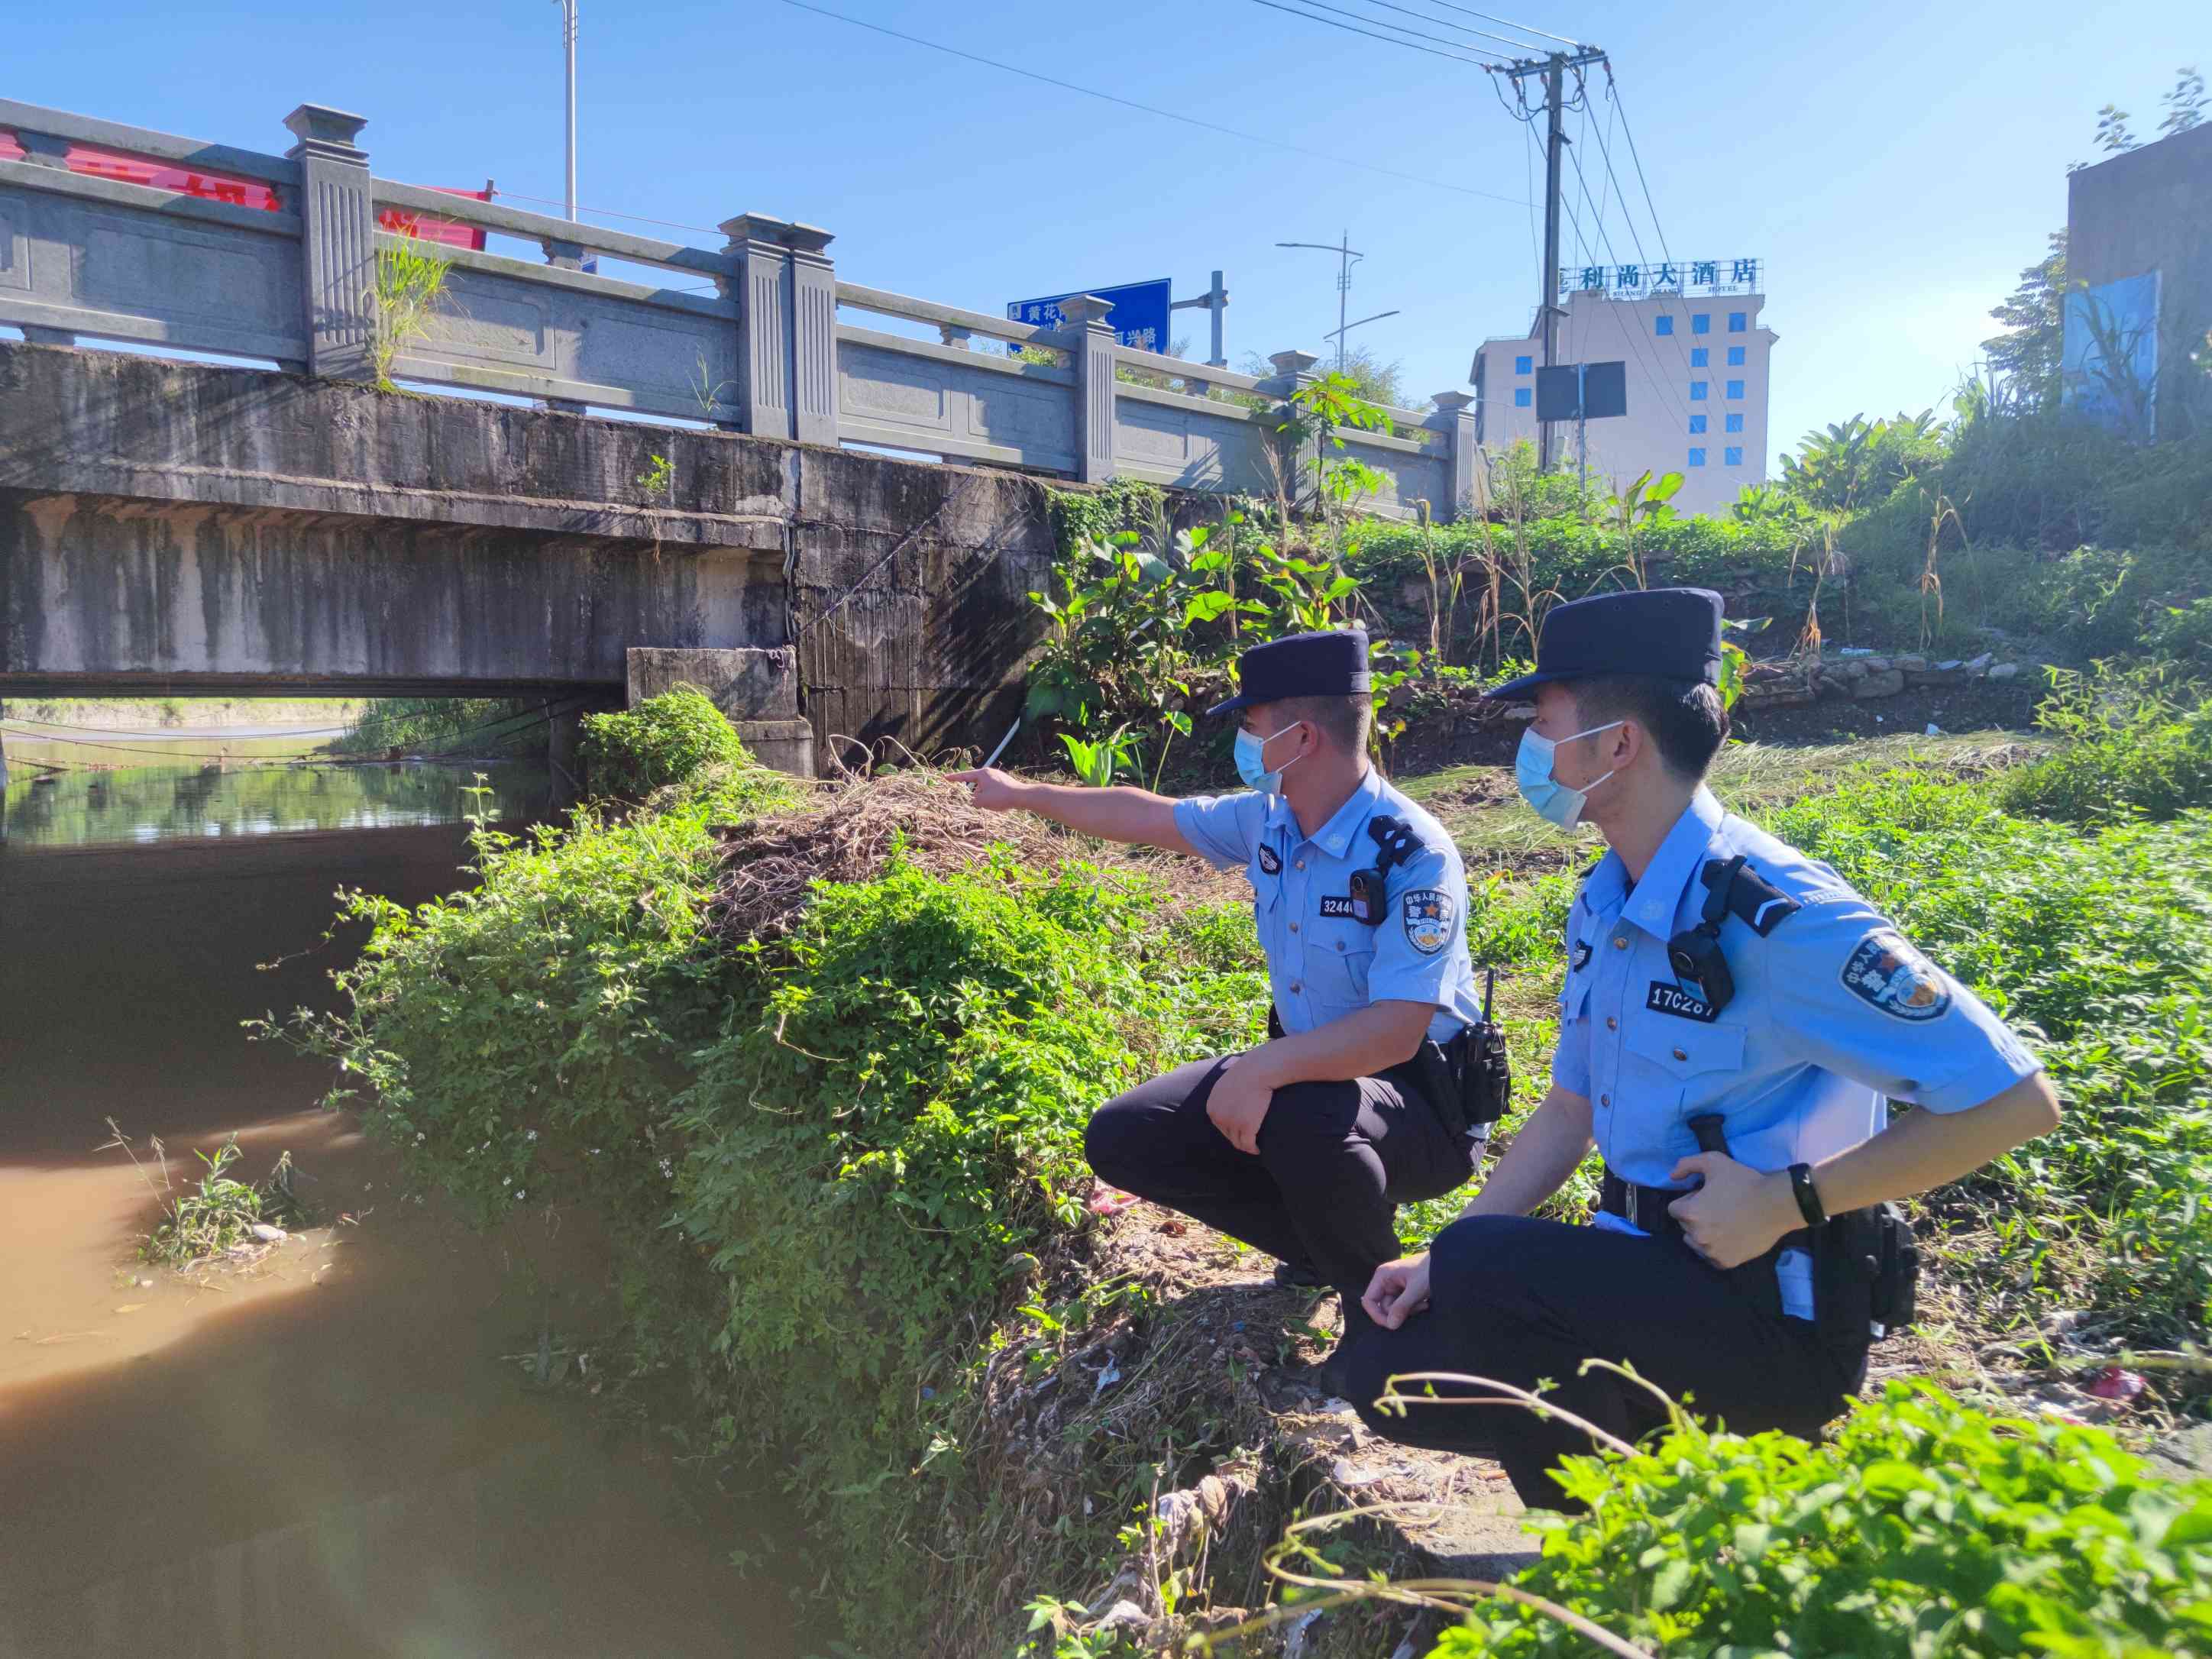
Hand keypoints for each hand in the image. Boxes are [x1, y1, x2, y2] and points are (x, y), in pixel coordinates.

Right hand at [950, 767, 1024, 812]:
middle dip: (976, 796)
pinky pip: (994, 791)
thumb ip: (973, 801)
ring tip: (993, 804)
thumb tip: (974, 801)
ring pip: (985, 790)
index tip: (945, 778)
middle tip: (981, 803)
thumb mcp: (981, 801)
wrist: (1022, 796)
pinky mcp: (1005, 783)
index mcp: (982, 774)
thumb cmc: (1001, 797)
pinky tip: (999, 803)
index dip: (954, 778)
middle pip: (976, 785)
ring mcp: (998, 777)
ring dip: (985, 798)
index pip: (965, 776)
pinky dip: (993, 798)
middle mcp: (990, 773)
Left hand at [1204, 1058, 1273, 1154]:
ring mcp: (1232, 1123)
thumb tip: (1231, 1102)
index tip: (1241, 1130)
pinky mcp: (1246, 1127)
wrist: (1258, 1070)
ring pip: (1238, 1142)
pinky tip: (1258, 1149)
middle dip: (1238, 1138)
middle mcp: (1218, 1117)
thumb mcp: (1227, 1083)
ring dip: (1246, 1146)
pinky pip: (1248, 1145)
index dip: (1231, 1129)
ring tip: (1253, 1147)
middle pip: (1228, 1135)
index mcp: (1212, 1107)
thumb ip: (1224, 1095)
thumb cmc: (1247, 1072)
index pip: (1220, 1125)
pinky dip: (1253, 1149)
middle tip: (1249, 1141)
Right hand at [1362, 1252, 1430, 1328]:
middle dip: (1400, 1311)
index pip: (1369, 1301)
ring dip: (1410, 1310)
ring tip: (1424, 1303)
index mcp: (1382, 1276)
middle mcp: (1386, 1281)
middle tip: (1419, 1307)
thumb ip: (1402, 1306)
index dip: (1377, 1315)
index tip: (1392, 1324)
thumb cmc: (1430, 1270)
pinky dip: (1413, 1308)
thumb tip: (1390, 1325)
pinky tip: (1425, 1303)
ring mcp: (1395, 1287)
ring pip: (1394, 1309)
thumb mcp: (1416, 1289)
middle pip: (1383, 1307)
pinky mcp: (1404, 1292)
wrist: (1447, 1264)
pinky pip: (1403, 1307)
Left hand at [1665, 1153, 1800, 1268]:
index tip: (1706, 1197)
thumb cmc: (1744, 1182)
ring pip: (1695, 1242)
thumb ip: (1686, 1164)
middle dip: (1696, 1216)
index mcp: (1690, 1213)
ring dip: (1703, 1233)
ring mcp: (1711, 1252)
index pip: (1675, 1209)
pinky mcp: (1726, 1263)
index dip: (1690, 1200)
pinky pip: (1711, 1256)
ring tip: (1724, 1222)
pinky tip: (1730, 1236)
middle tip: (1718, 1208)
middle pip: (1685, 1225)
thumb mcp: (1713, 1161)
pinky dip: (1716, 1248)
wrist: (1776, 1205)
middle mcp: (1697, 1236)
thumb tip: (1672, 1176)